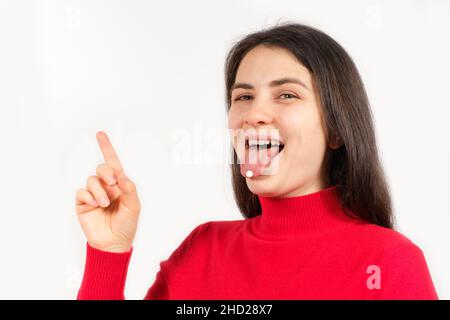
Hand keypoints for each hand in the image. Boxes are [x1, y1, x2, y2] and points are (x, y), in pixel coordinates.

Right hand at [75, 131, 140, 252]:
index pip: (113, 163)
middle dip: (106, 172)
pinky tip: (96, 206)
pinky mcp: (82, 204)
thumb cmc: (127, 224)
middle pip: (101, 168)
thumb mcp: (134, 206)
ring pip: (91, 180)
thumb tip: (121, 174)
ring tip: (105, 203)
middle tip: (113, 182)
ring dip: (99, 190)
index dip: (106, 148)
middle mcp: (106, 187)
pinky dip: (89, 197)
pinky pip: (81, 192)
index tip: (100, 134)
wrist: (114, 243)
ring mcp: (93, 194)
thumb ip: (129, 188)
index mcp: (119, 185)